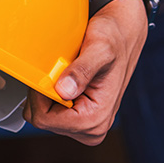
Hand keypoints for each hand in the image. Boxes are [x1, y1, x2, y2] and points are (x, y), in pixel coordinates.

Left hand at [23, 0, 146, 144]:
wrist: (124, 34)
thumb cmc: (114, 38)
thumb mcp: (99, 48)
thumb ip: (81, 70)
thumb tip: (63, 91)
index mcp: (96, 119)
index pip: (45, 120)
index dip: (39, 94)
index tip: (49, 72)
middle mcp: (92, 128)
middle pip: (43, 120)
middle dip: (44, 93)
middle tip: (60, 69)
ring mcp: (86, 124)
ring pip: (44, 115)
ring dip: (49, 91)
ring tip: (65, 72)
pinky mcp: (80, 116)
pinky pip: (51, 110)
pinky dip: (52, 92)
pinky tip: (65, 77)